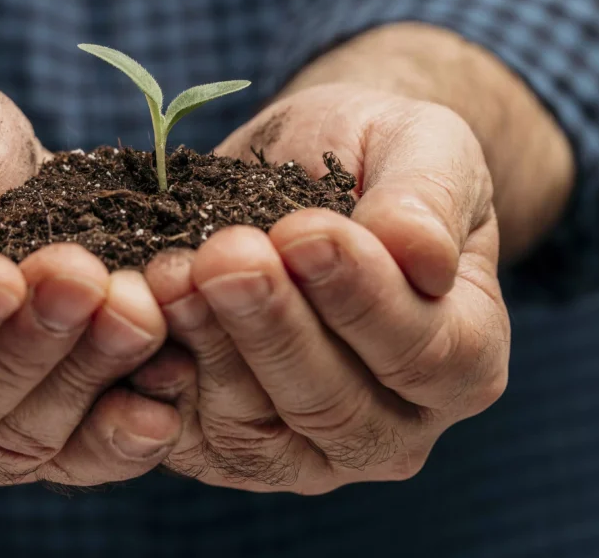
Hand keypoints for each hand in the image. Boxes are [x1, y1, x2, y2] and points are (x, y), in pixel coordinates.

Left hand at [136, 84, 509, 492]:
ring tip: (172, 270)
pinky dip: (153, 382)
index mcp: (463, 359)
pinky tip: (135, 316)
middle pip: (330, 403)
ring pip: (252, 429)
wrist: (304, 167)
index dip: (359, 296)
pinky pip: (185, 436)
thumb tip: (421, 256)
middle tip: (225, 254)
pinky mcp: (224, 447)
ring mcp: (305, 451)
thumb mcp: (422, 146)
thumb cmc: (375, 158)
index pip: (422, 352)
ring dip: (206, 346)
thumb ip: (427, 199)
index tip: (304, 232)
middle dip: (270, 325)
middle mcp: (391, 426)